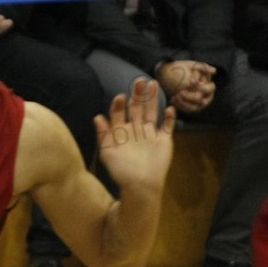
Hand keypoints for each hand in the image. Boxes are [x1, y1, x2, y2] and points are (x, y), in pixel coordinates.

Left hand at [96, 78, 175, 195]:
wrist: (141, 186)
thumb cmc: (121, 171)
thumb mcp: (108, 153)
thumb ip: (103, 134)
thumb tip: (97, 116)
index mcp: (121, 132)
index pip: (119, 114)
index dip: (119, 105)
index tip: (120, 97)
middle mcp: (135, 130)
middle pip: (137, 109)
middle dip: (138, 95)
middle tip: (140, 81)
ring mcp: (150, 134)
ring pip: (152, 113)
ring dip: (153, 100)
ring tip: (154, 84)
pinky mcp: (164, 141)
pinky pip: (168, 126)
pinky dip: (170, 118)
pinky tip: (170, 108)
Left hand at [156, 60, 216, 112]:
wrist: (175, 75)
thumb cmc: (188, 70)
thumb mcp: (194, 66)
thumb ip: (203, 67)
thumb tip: (214, 71)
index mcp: (210, 87)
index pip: (209, 88)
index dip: (201, 85)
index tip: (190, 80)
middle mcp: (206, 97)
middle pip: (200, 99)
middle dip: (190, 96)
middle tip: (180, 92)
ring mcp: (199, 104)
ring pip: (193, 107)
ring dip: (183, 103)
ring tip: (175, 96)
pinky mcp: (191, 108)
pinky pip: (186, 110)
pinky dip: (179, 105)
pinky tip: (172, 99)